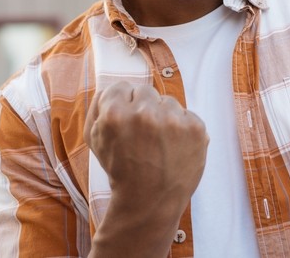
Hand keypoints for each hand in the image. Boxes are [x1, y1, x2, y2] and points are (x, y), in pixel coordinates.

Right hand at [86, 81, 208, 205]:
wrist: (149, 202)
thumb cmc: (120, 170)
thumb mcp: (94, 140)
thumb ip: (98, 107)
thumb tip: (110, 88)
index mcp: (115, 114)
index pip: (120, 87)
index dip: (121, 105)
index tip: (126, 121)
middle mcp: (145, 113)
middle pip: (145, 91)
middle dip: (142, 109)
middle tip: (142, 135)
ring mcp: (173, 120)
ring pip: (167, 102)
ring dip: (164, 118)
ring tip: (159, 144)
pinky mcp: (196, 128)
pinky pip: (187, 115)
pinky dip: (182, 129)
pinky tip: (174, 147)